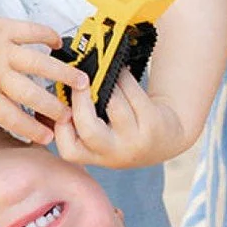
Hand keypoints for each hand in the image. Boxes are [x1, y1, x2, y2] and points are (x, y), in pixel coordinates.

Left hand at [0, 10, 86, 145]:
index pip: (12, 117)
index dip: (31, 130)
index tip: (49, 139)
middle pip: (31, 94)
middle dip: (54, 106)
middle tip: (72, 114)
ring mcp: (2, 50)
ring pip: (39, 64)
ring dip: (62, 73)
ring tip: (81, 80)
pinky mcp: (3, 28)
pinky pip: (30, 31)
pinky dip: (46, 35)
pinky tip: (59, 42)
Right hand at [52, 67, 188, 169]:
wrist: (165, 137)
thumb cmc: (123, 131)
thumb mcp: (103, 137)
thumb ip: (82, 121)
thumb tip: (63, 86)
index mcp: (95, 157)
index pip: (69, 150)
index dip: (61, 126)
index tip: (63, 105)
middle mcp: (114, 154)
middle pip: (90, 129)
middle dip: (81, 100)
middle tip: (80, 81)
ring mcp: (135, 140)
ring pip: (114, 104)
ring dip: (106, 81)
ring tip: (102, 69)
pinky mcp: (152, 123)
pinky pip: (132, 93)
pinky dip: (123, 76)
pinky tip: (120, 69)